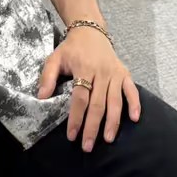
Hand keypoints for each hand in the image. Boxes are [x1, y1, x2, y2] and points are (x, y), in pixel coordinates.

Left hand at [37, 27, 140, 151]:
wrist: (90, 30)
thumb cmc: (71, 48)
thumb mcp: (55, 58)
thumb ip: (47, 77)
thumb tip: (41, 97)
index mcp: (83, 68)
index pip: (80, 98)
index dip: (76, 117)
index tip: (71, 135)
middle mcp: (101, 72)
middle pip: (98, 104)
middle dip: (93, 127)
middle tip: (88, 146)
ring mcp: (114, 73)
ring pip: (115, 101)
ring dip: (112, 122)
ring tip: (108, 139)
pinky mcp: (124, 73)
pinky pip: (131, 89)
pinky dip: (135, 103)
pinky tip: (134, 118)